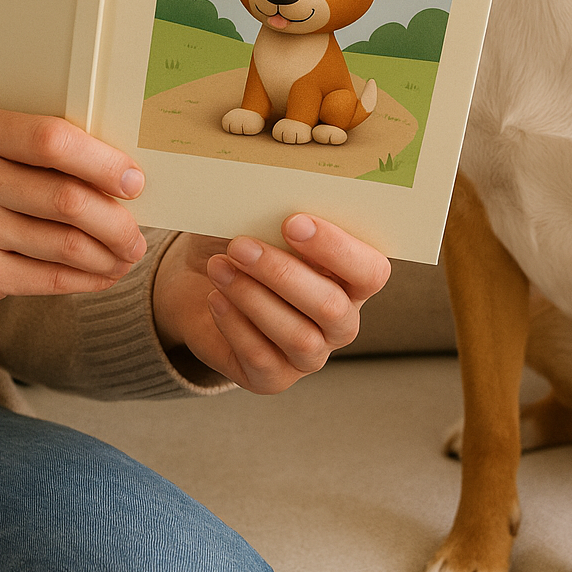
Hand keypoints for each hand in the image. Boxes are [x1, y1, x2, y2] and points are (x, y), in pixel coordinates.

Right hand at [0, 109, 146, 324]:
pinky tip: (103, 274)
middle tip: (138, 231)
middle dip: (117, 220)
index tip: (134, 180)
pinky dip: (87, 279)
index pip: (52, 139)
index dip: (102, 161)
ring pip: (65, 244)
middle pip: (67, 199)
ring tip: (128, 253)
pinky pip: (50, 279)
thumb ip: (37, 151)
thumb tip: (121, 171)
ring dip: (109, 253)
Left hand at [151, 215, 390, 392]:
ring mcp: (310, 355)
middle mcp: (340, 320)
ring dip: (254, 297)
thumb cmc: (245, 239)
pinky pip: (263, 359)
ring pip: (299, 337)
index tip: (292, 222)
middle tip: (240, 244)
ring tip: (219, 267)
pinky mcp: (274, 378)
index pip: (370, 271)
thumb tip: (275, 193)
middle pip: (331, 307)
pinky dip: (236, 324)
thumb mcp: (262, 219)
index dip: (336, 248)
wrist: (201, 277)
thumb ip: (279, 211)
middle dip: (282, 273)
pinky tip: (216, 297)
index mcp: (352, 277)